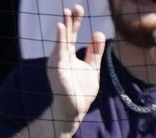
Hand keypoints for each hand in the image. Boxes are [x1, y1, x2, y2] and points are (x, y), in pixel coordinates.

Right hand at [46, 5, 104, 122]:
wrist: (75, 109)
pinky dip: (60, 40)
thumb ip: (95, 51)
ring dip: (63, 29)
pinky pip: (59, 53)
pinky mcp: (57, 70)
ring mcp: (58, 64)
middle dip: (70, 21)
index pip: (71, 35)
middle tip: (73, 7)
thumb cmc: (81, 91)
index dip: (75, 22)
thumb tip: (98, 32)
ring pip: (61, 43)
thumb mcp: (92, 66)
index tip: (79, 9)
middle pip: (66, 36)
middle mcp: (61, 58)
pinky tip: (62, 29)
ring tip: (65, 16)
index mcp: (68, 56)